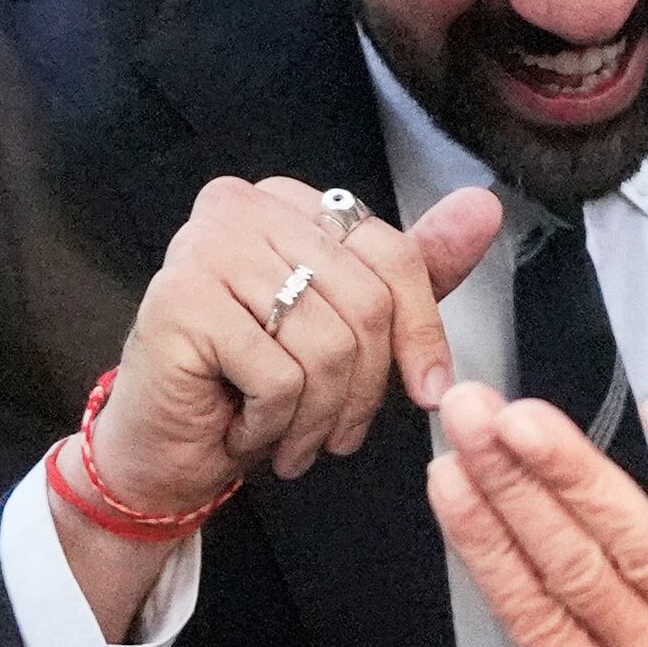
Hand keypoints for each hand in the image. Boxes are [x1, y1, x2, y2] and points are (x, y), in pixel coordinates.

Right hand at [91, 178, 497, 506]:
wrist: (165, 446)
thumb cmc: (252, 384)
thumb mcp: (350, 324)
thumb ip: (414, 268)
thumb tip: (483, 208)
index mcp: (287, 200)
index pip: (391, 255)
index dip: (421, 334)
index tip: (429, 390)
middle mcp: (240, 207)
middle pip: (364, 304)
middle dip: (364, 390)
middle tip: (337, 435)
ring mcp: (204, 248)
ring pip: (326, 346)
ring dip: (319, 418)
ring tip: (294, 439)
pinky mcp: (180, 301)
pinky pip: (278, 377)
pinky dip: (273, 424)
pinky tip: (245, 430)